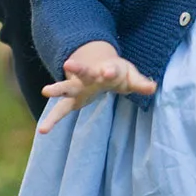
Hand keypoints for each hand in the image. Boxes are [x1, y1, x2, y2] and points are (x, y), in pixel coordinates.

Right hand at [38, 40, 155, 132]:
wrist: (99, 66)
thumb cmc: (118, 74)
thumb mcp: (131, 75)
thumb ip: (140, 83)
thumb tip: (152, 88)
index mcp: (107, 70)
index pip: (109, 69)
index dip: (108, 71)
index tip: (107, 71)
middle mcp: (90, 76)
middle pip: (83, 72)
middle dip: (77, 69)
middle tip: (69, 64)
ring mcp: (79, 87)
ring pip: (67, 87)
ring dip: (57, 89)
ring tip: (45, 91)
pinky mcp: (73, 99)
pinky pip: (60, 110)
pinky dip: (52, 120)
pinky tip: (43, 131)